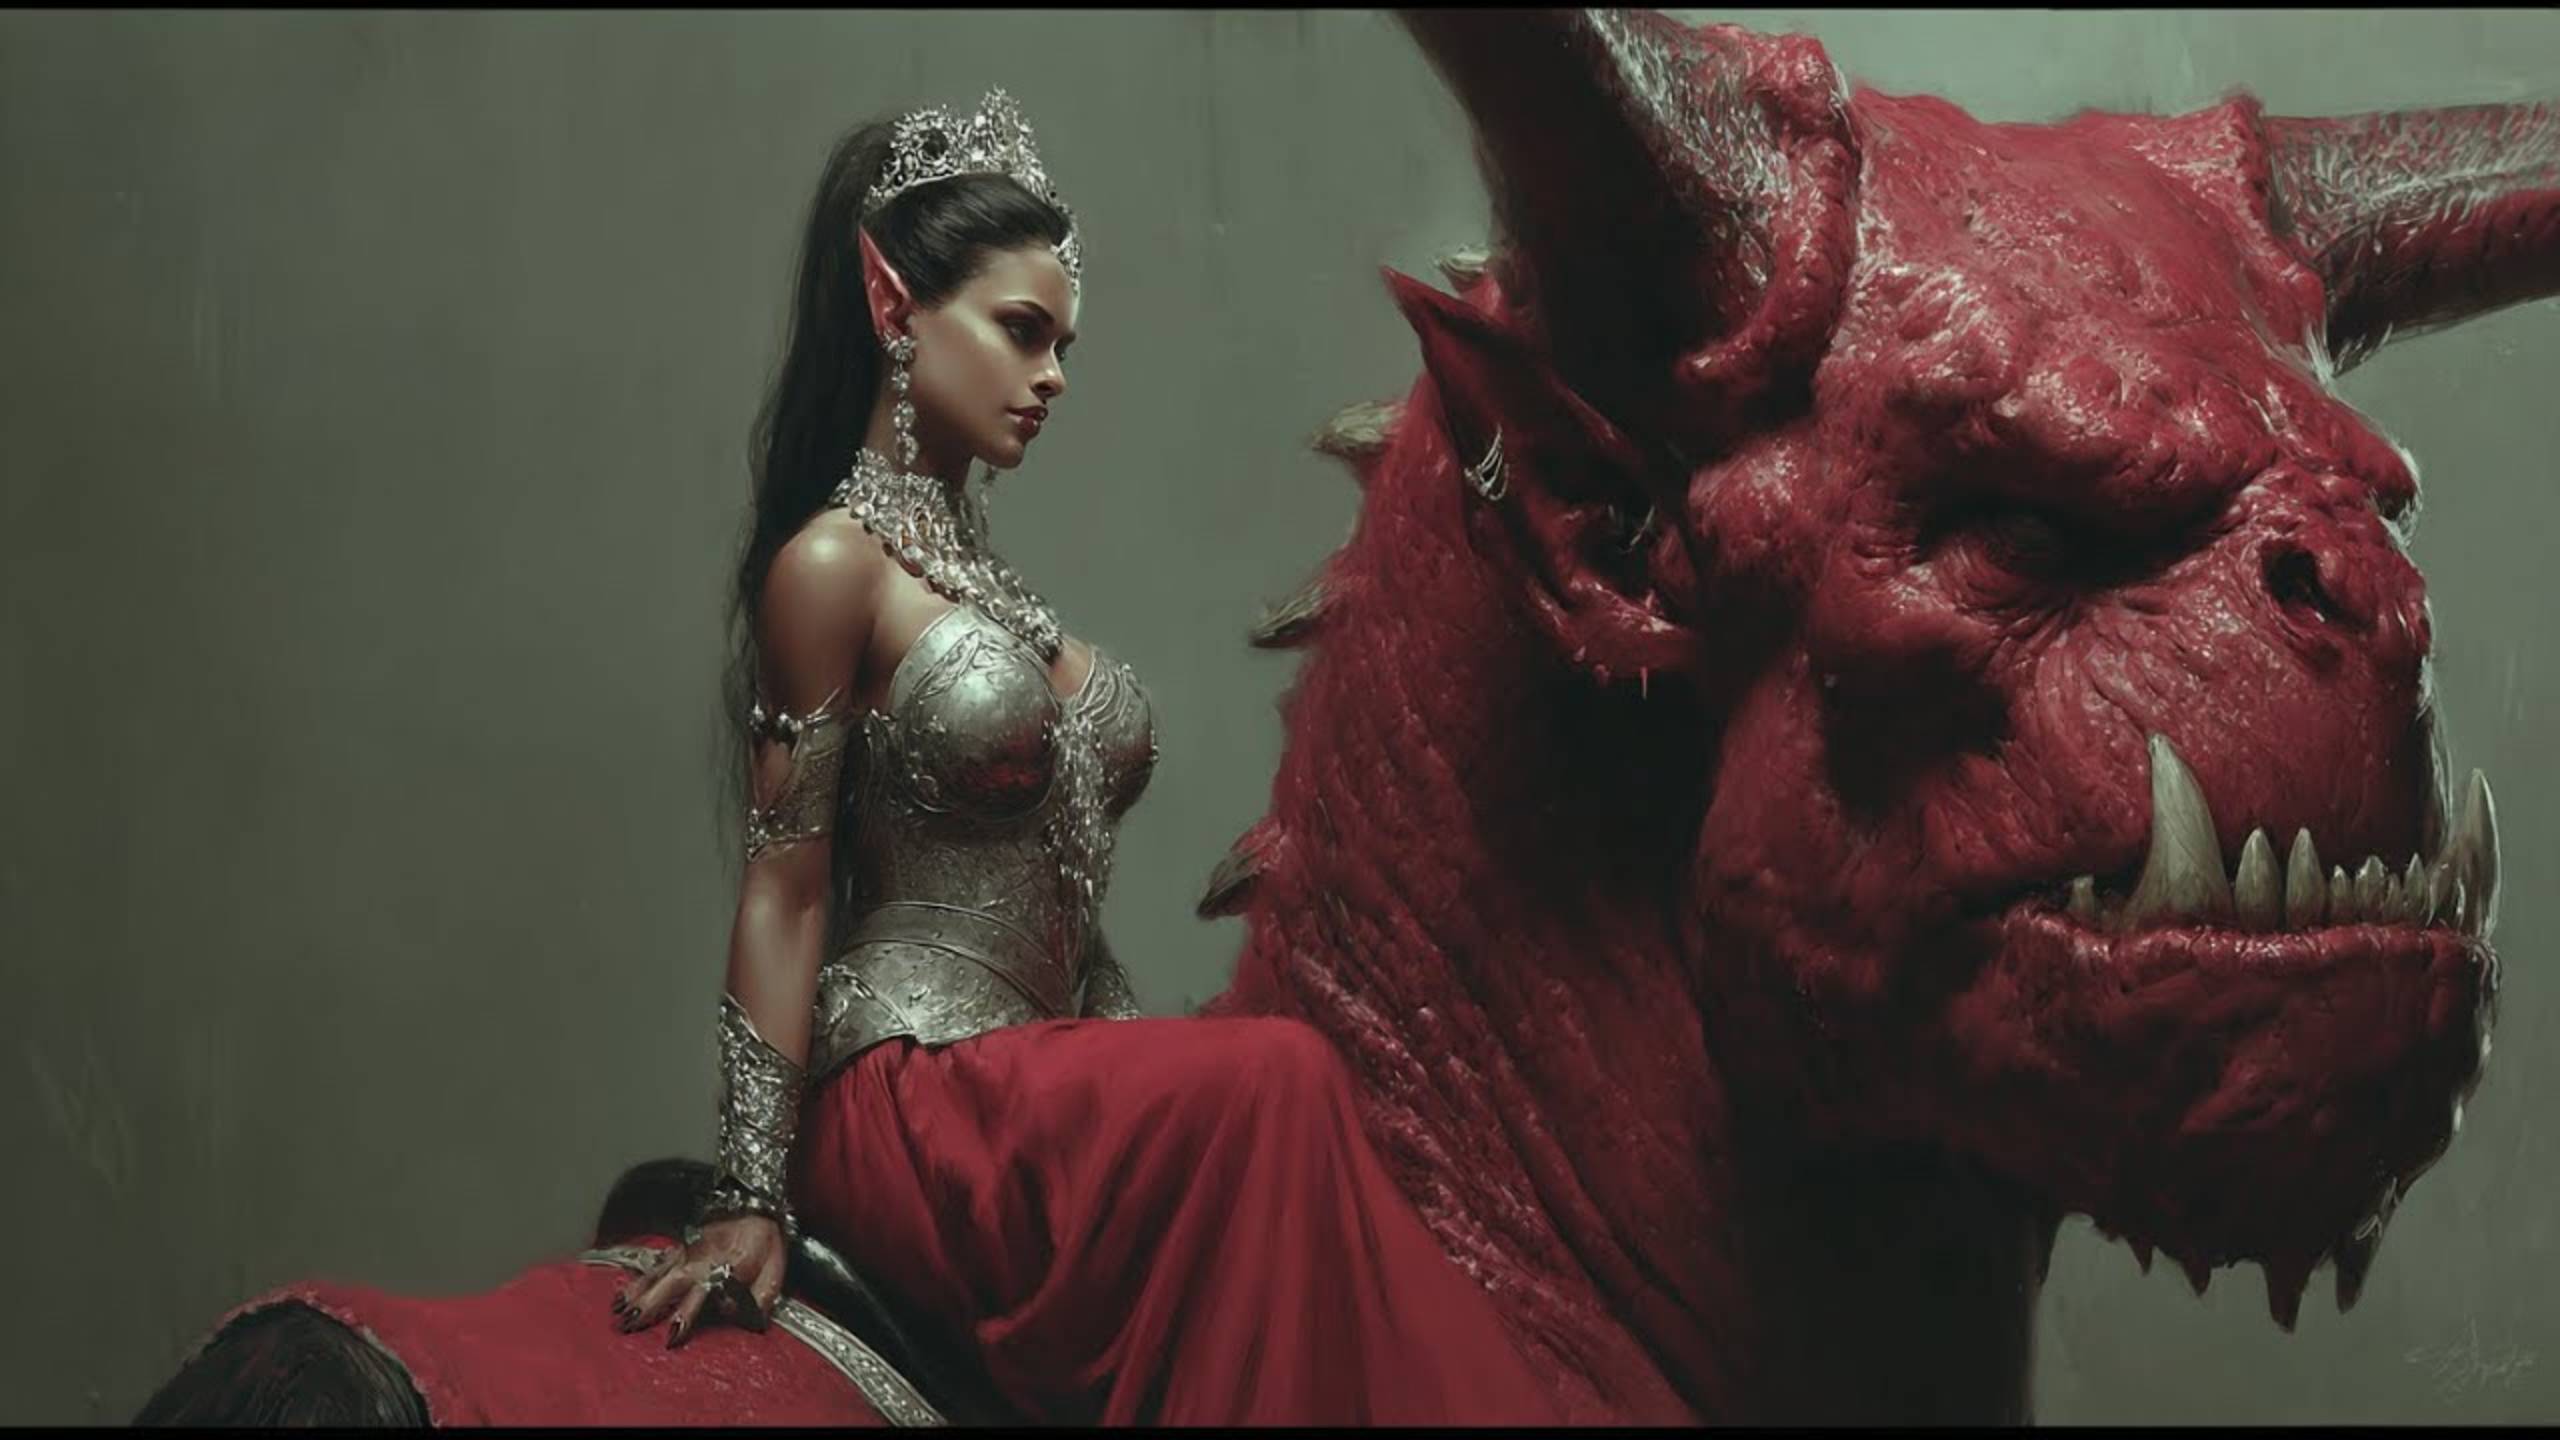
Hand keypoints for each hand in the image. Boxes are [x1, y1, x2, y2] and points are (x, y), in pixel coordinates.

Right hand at [609, 1214, 787, 1347]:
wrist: (752, 1204)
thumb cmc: (764, 1239)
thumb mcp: (775, 1267)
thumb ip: (761, 1295)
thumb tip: (737, 1315)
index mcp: (724, 1269)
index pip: (701, 1297)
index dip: (687, 1316)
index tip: (673, 1335)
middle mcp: (699, 1263)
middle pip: (669, 1287)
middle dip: (650, 1306)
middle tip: (630, 1324)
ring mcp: (685, 1256)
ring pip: (657, 1277)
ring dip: (638, 1295)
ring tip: (619, 1314)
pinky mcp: (678, 1250)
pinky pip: (654, 1267)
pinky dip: (637, 1281)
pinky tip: (621, 1295)